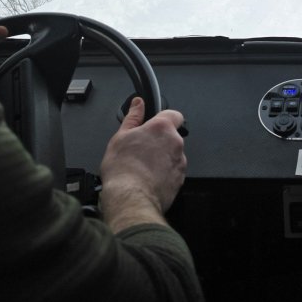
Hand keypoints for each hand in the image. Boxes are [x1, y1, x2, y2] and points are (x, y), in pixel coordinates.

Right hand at [99, 98, 186, 231]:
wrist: (131, 198)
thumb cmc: (123, 168)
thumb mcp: (121, 136)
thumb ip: (133, 117)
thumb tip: (138, 104)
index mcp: (162, 128)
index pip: (174, 114)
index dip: (164, 118)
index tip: (154, 124)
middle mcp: (175, 143)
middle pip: (172, 136)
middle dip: (159, 141)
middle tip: (141, 150)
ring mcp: (180, 162)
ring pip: (172, 154)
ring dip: (162, 158)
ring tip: (143, 167)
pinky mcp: (180, 179)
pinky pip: (173, 171)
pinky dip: (164, 173)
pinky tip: (148, 178)